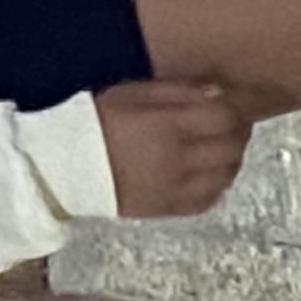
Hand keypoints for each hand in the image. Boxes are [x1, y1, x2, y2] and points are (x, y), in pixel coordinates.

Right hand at [96, 80, 248, 216]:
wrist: (63, 167)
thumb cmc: (93, 122)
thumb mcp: (127, 93)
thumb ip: (174, 91)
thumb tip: (216, 91)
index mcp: (166, 126)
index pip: (223, 116)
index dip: (233, 106)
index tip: (229, 99)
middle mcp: (180, 160)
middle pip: (232, 147)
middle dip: (237, 131)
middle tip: (228, 121)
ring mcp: (179, 189)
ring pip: (228, 174)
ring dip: (231, 156)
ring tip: (219, 143)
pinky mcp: (172, 209)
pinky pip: (212, 198)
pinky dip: (219, 182)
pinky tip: (208, 170)